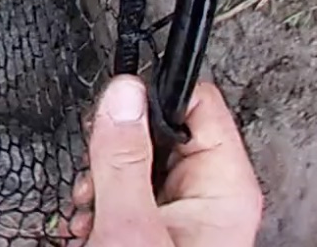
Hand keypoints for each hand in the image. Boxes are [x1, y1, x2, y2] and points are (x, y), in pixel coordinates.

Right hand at [68, 77, 262, 246]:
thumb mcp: (130, 224)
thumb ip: (123, 157)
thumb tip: (124, 92)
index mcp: (224, 187)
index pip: (196, 100)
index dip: (149, 97)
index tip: (113, 110)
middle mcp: (210, 193)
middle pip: (158, 128)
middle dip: (115, 147)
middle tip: (97, 172)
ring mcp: (184, 209)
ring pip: (137, 157)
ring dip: (103, 178)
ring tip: (93, 206)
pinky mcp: (160, 222)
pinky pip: (129, 185)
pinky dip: (104, 199)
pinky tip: (95, 220)